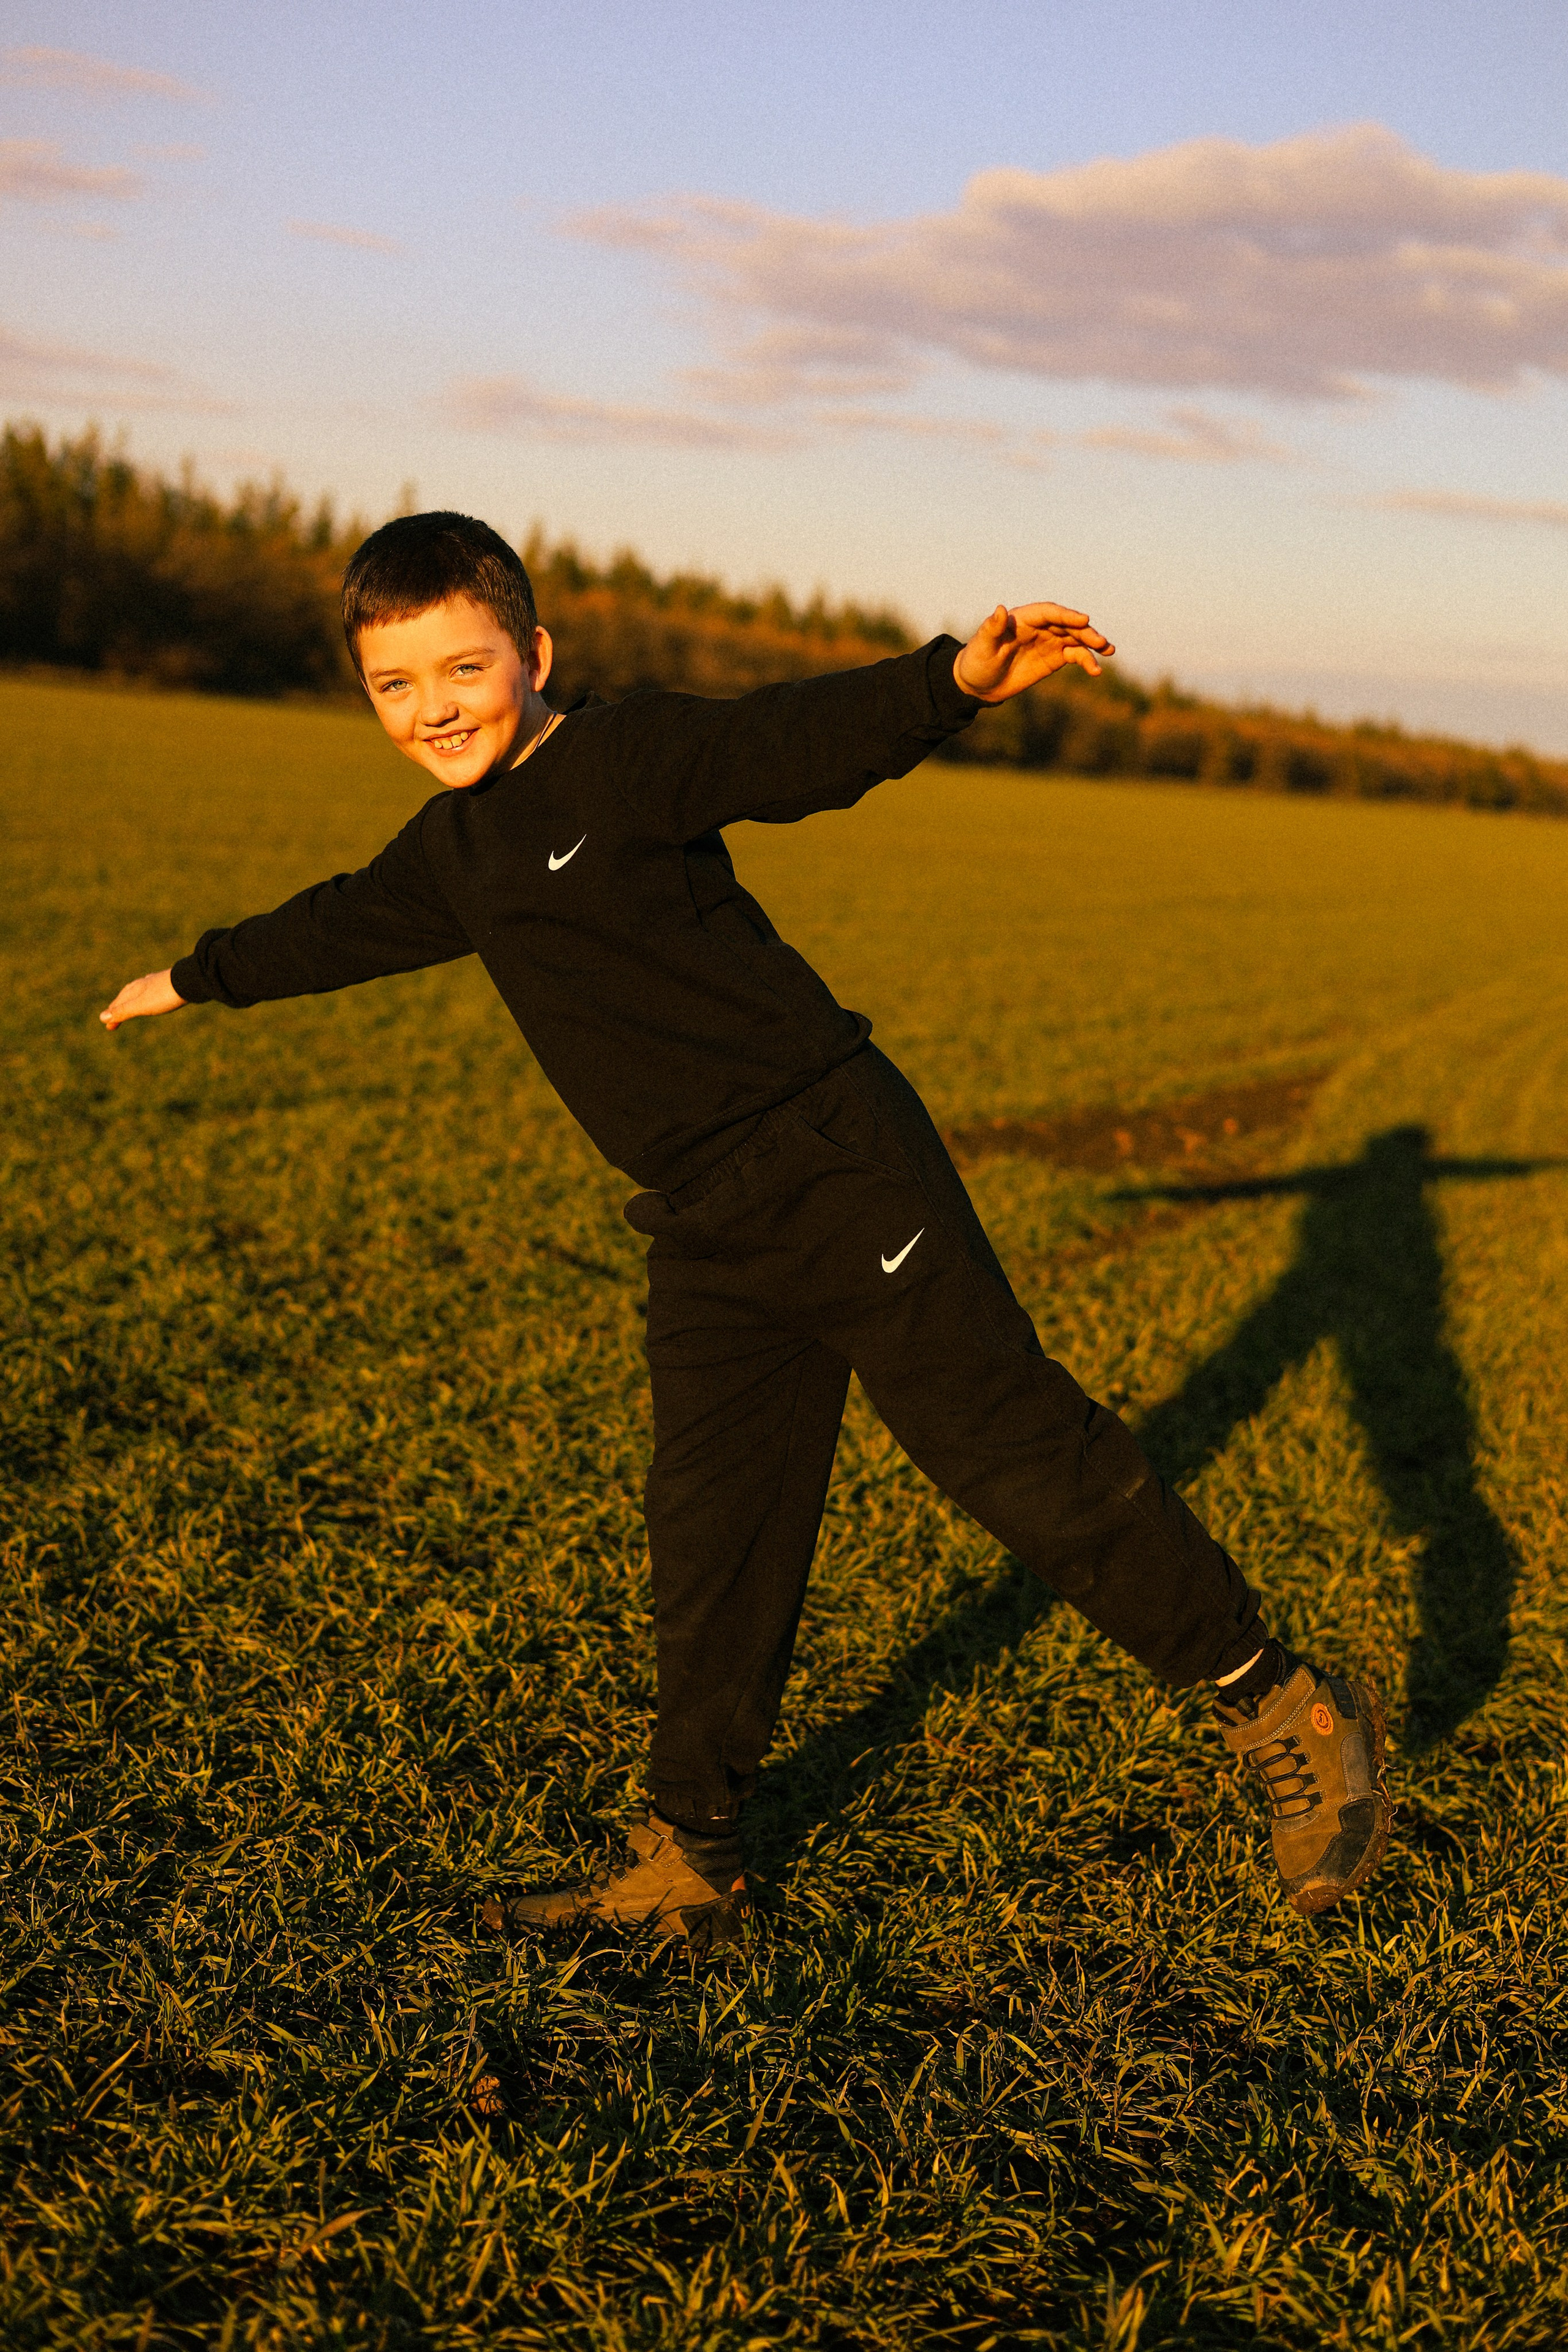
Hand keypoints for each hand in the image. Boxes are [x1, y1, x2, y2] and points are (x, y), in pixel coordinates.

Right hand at [100, 970, 185, 1031]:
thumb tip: (101, 1018)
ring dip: (130, 1000)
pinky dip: (145, 995)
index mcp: (134, 989)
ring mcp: (155, 982)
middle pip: (125, 996)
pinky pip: (151, 990)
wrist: (190, 981)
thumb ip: (123, 1011)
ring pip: (138, 991)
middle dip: (118, 1008)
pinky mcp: (167, 983)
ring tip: (129, 1004)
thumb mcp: (141, 1006)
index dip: (113, 1016)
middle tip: (113, 1019)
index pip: (118, 1004)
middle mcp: (142, 984)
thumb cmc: (164, 995)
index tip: (109, 1028)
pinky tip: (151, 992)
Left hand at [954, 602, 1114, 702]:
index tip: (1083, 620)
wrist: (979, 685)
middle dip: (1085, 632)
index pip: (1049, 612)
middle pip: (1067, 625)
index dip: (1066, 616)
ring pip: (1076, 638)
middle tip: (1101, 642)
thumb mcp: (981, 646)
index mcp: (1023, 618)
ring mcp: (1049, 641)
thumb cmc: (976, 662)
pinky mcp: (1055, 658)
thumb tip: (1000, 609)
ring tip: (1109, 652)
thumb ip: (991, 628)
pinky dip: (1087, 661)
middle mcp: (1040, 626)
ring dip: (1093, 644)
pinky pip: (1075, 655)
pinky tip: (1096, 670)